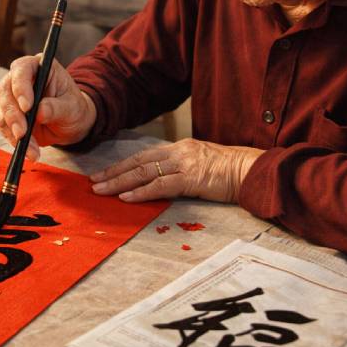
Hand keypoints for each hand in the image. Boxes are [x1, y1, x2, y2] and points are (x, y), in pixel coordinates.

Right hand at [0, 54, 96, 158]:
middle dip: (13, 115)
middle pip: (6, 91)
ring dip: (13, 131)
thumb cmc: (73, 108)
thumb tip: (41, 111)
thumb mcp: (72, 107)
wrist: (69, 123)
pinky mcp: (7, 114)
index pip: (22, 69)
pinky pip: (4, 127)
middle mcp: (20, 78)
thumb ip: (57, 107)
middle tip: (23, 133)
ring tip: (30, 149)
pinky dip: (14, 140)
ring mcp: (11, 96)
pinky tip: (28, 151)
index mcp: (38, 66)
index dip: (21, 86)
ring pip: (2, 111)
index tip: (27, 107)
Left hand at [90, 139, 263, 203]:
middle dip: (113, 173)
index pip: (143, 156)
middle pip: (138, 162)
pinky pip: (161, 186)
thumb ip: (181, 169)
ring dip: (120, 182)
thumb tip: (161, 180)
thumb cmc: (230, 171)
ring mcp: (185, 164)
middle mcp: (178, 152)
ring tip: (101, 191)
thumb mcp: (201, 165)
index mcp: (179, 148)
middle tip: (93, 182)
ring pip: (144, 172)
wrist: (253, 170)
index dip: (122, 165)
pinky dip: (141, 192)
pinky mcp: (192, 178)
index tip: (104, 173)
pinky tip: (126, 198)